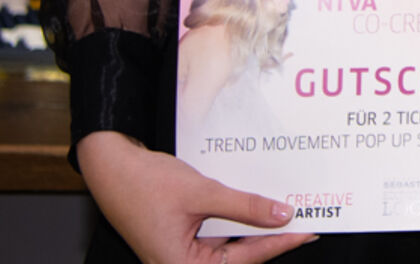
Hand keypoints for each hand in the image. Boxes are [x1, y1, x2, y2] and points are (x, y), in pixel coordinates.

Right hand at [76, 130, 316, 263]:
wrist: (111, 166)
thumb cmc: (143, 184)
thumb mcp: (202, 193)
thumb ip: (244, 207)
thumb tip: (282, 215)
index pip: (245, 259)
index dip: (280, 244)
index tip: (308, 231)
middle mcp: (184, 263)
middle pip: (240, 254)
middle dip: (271, 236)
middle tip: (306, 218)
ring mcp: (184, 250)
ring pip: (231, 242)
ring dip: (256, 225)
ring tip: (287, 208)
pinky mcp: (185, 235)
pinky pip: (219, 229)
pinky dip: (239, 216)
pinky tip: (259, 202)